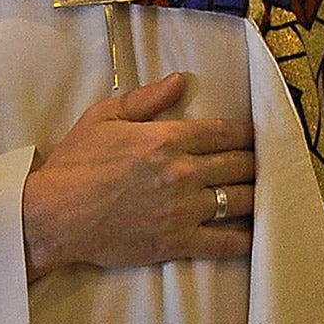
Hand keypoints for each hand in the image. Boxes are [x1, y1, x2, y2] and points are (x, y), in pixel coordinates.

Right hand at [21, 71, 254, 279]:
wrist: (56, 213)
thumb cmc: (75, 163)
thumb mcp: (102, 117)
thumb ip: (146, 99)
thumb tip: (179, 80)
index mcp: (164, 139)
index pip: (222, 132)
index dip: (246, 132)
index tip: (257, 133)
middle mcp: (181, 173)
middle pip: (237, 164)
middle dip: (257, 161)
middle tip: (266, 160)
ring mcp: (184, 210)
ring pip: (240, 201)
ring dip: (257, 195)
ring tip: (265, 191)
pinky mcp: (179, 242)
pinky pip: (225, 242)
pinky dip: (245, 238)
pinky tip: (254, 233)